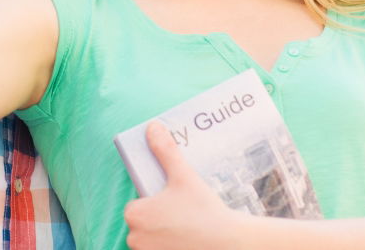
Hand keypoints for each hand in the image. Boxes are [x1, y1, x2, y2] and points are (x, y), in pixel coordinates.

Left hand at [124, 122, 245, 249]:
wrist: (230, 245)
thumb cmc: (204, 211)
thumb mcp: (183, 175)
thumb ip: (165, 150)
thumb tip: (153, 127)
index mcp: (135, 214)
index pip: (135, 207)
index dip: (153, 204)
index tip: (173, 204)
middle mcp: (134, 238)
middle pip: (142, 226)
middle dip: (158, 222)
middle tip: (183, 217)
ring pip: (150, 242)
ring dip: (162, 238)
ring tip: (186, 231)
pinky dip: (169, 248)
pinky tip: (187, 244)